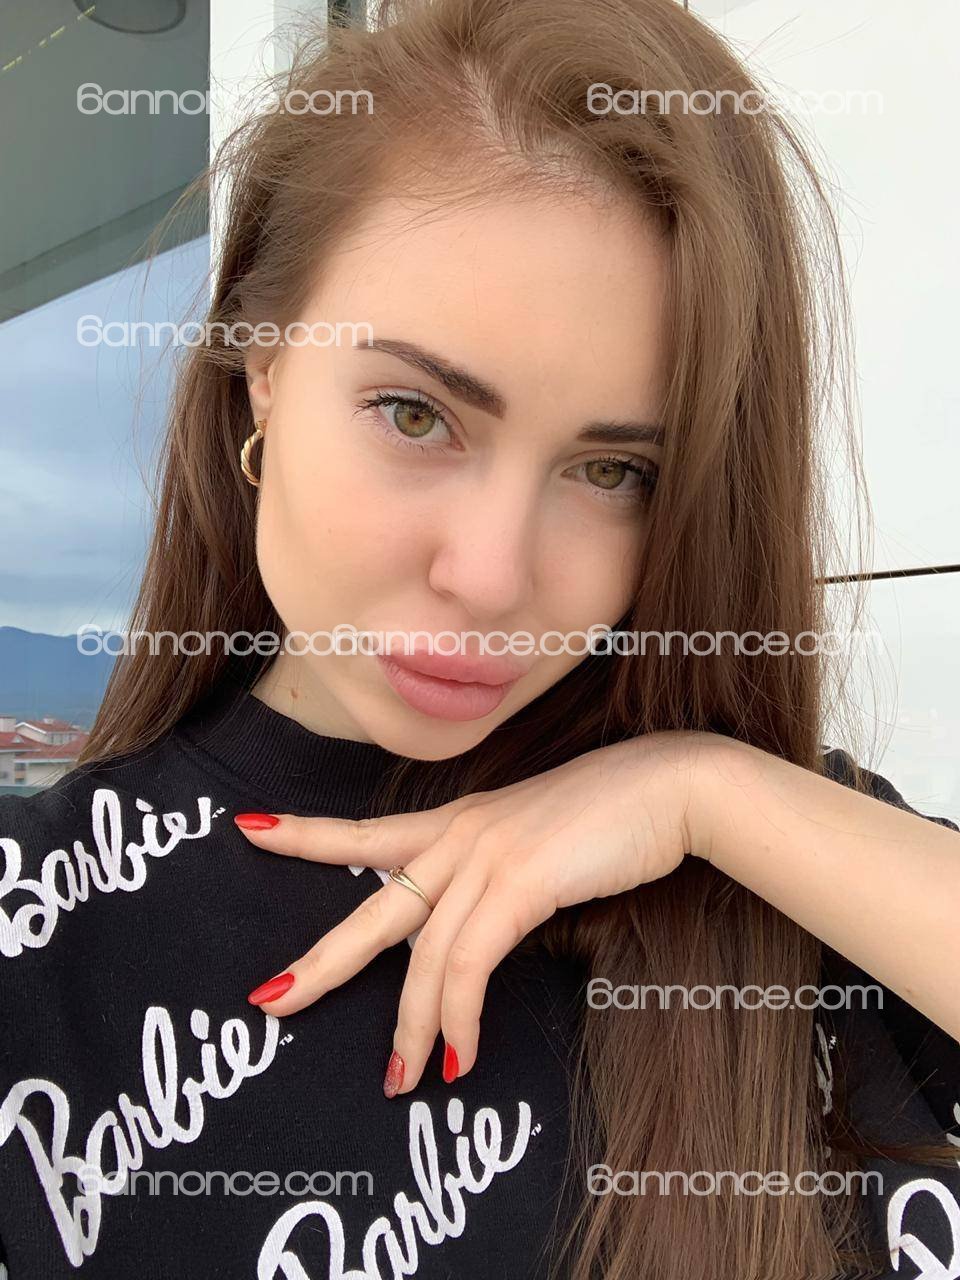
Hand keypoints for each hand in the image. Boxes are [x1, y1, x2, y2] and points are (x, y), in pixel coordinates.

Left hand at [234, 730, 712, 1094]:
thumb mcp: (540, 840)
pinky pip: (470, 965)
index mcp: (460, 819)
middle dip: (321, 960)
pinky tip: (459, 1057)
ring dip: (408, 1027)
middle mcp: (460, 832)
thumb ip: (501, 871)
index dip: (307, 835)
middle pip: (372, 904)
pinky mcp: (519, 880)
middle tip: (270, 1001)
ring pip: (422, 953)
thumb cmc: (614, 815)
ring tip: (398, 1081)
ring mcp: (486, 853)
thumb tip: (481, 925)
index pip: (369, 832)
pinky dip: (459, 1018)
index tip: (252, 830)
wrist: (671, 787)